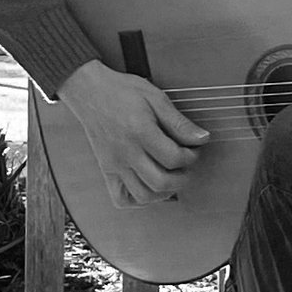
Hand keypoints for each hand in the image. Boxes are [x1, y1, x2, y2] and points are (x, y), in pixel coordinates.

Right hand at [56, 59, 210, 207]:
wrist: (90, 92)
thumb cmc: (121, 91)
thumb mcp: (156, 98)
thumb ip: (179, 122)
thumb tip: (201, 138)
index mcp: (140, 133)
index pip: (174, 159)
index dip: (191, 156)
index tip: (194, 149)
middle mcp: (125, 153)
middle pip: (161, 182)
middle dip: (183, 177)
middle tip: (186, 165)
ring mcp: (114, 165)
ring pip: (143, 195)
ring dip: (164, 192)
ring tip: (172, 176)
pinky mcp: (106, 170)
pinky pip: (121, 198)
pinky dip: (138, 199)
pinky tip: (150, 186)